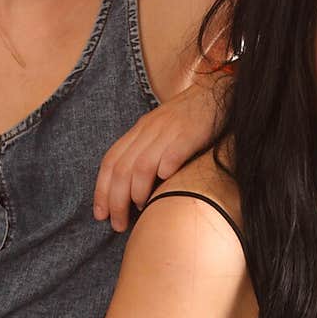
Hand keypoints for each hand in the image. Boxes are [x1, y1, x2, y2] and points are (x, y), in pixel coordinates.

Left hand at [93, 78, 221, 231]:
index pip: (110, 161)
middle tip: (117, 225)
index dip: (101, 190)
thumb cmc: (189, 118)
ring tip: (139, 210)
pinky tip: (164, 186)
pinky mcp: (190, 133)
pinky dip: (164, 171)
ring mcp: (169, 131)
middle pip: (122, 168)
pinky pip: (172, 155)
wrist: (216, 92)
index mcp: (139, 130)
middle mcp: (149, 130)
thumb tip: (131, 188)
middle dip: (115, 200)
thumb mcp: (160, 130)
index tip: (100, 215)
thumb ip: (146, 152)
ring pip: (141, 165)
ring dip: (136, 192)